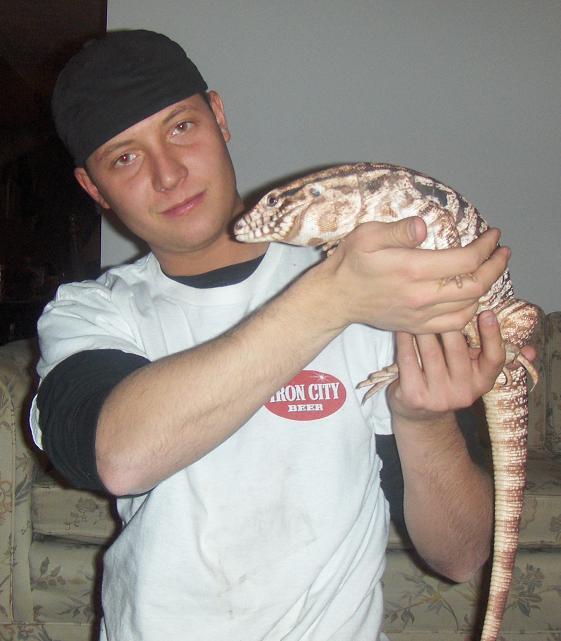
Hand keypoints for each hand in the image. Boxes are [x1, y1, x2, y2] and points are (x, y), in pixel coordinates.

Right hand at [319, 216, 510, 333]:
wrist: (336, 298)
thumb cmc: (351, 262)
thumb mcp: (367, 235)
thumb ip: (398, 231)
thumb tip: (423, 226)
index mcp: (411, 269)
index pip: (465, 260)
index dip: (486, 247)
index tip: (493, 235)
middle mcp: (420, 295)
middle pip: (475, 285)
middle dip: (496, 267)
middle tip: (501, 253)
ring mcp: (420, 314)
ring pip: (469, 305)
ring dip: (486, 287)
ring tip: (490, 270)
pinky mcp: (417, 326)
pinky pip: (455, 323)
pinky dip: (470, 309)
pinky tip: (471, 296)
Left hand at [387, 311, 533, 423]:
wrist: (421, 416)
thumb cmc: (448, 381)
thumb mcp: (472, 373)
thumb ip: (491, 354)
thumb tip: (531, 351)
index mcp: (482, 383)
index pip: (494, 359)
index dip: (492, 336)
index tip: (487, 312)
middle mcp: (463, 392)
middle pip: (456, 349)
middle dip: (446, 322)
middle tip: (437, 302)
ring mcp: (438, 397)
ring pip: (430, 351)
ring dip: (422, 327)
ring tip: (417, 309)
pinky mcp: (414, 396)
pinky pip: (408, 359)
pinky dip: (404, 339)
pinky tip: (402, 326)